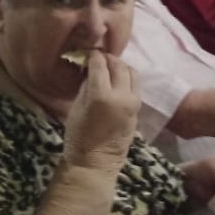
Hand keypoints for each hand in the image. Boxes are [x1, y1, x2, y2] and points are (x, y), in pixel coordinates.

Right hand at [63, 51, 139, 173]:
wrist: (96, 162)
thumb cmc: (78, 137)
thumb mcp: (76, 108)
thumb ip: (86, 87)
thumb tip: (91, 71)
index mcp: (102, 96)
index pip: (101, 67)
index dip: (95, 57)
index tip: (90, 52)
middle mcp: (122, 96)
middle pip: (120, 67)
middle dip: (110, 59)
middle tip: (101, 57)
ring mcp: (134, 102)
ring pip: (133, 74)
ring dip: (122, 66)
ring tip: (111, 66)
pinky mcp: (139, 108)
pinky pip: (136, 86)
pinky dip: (128, 78)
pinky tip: (118, 79)